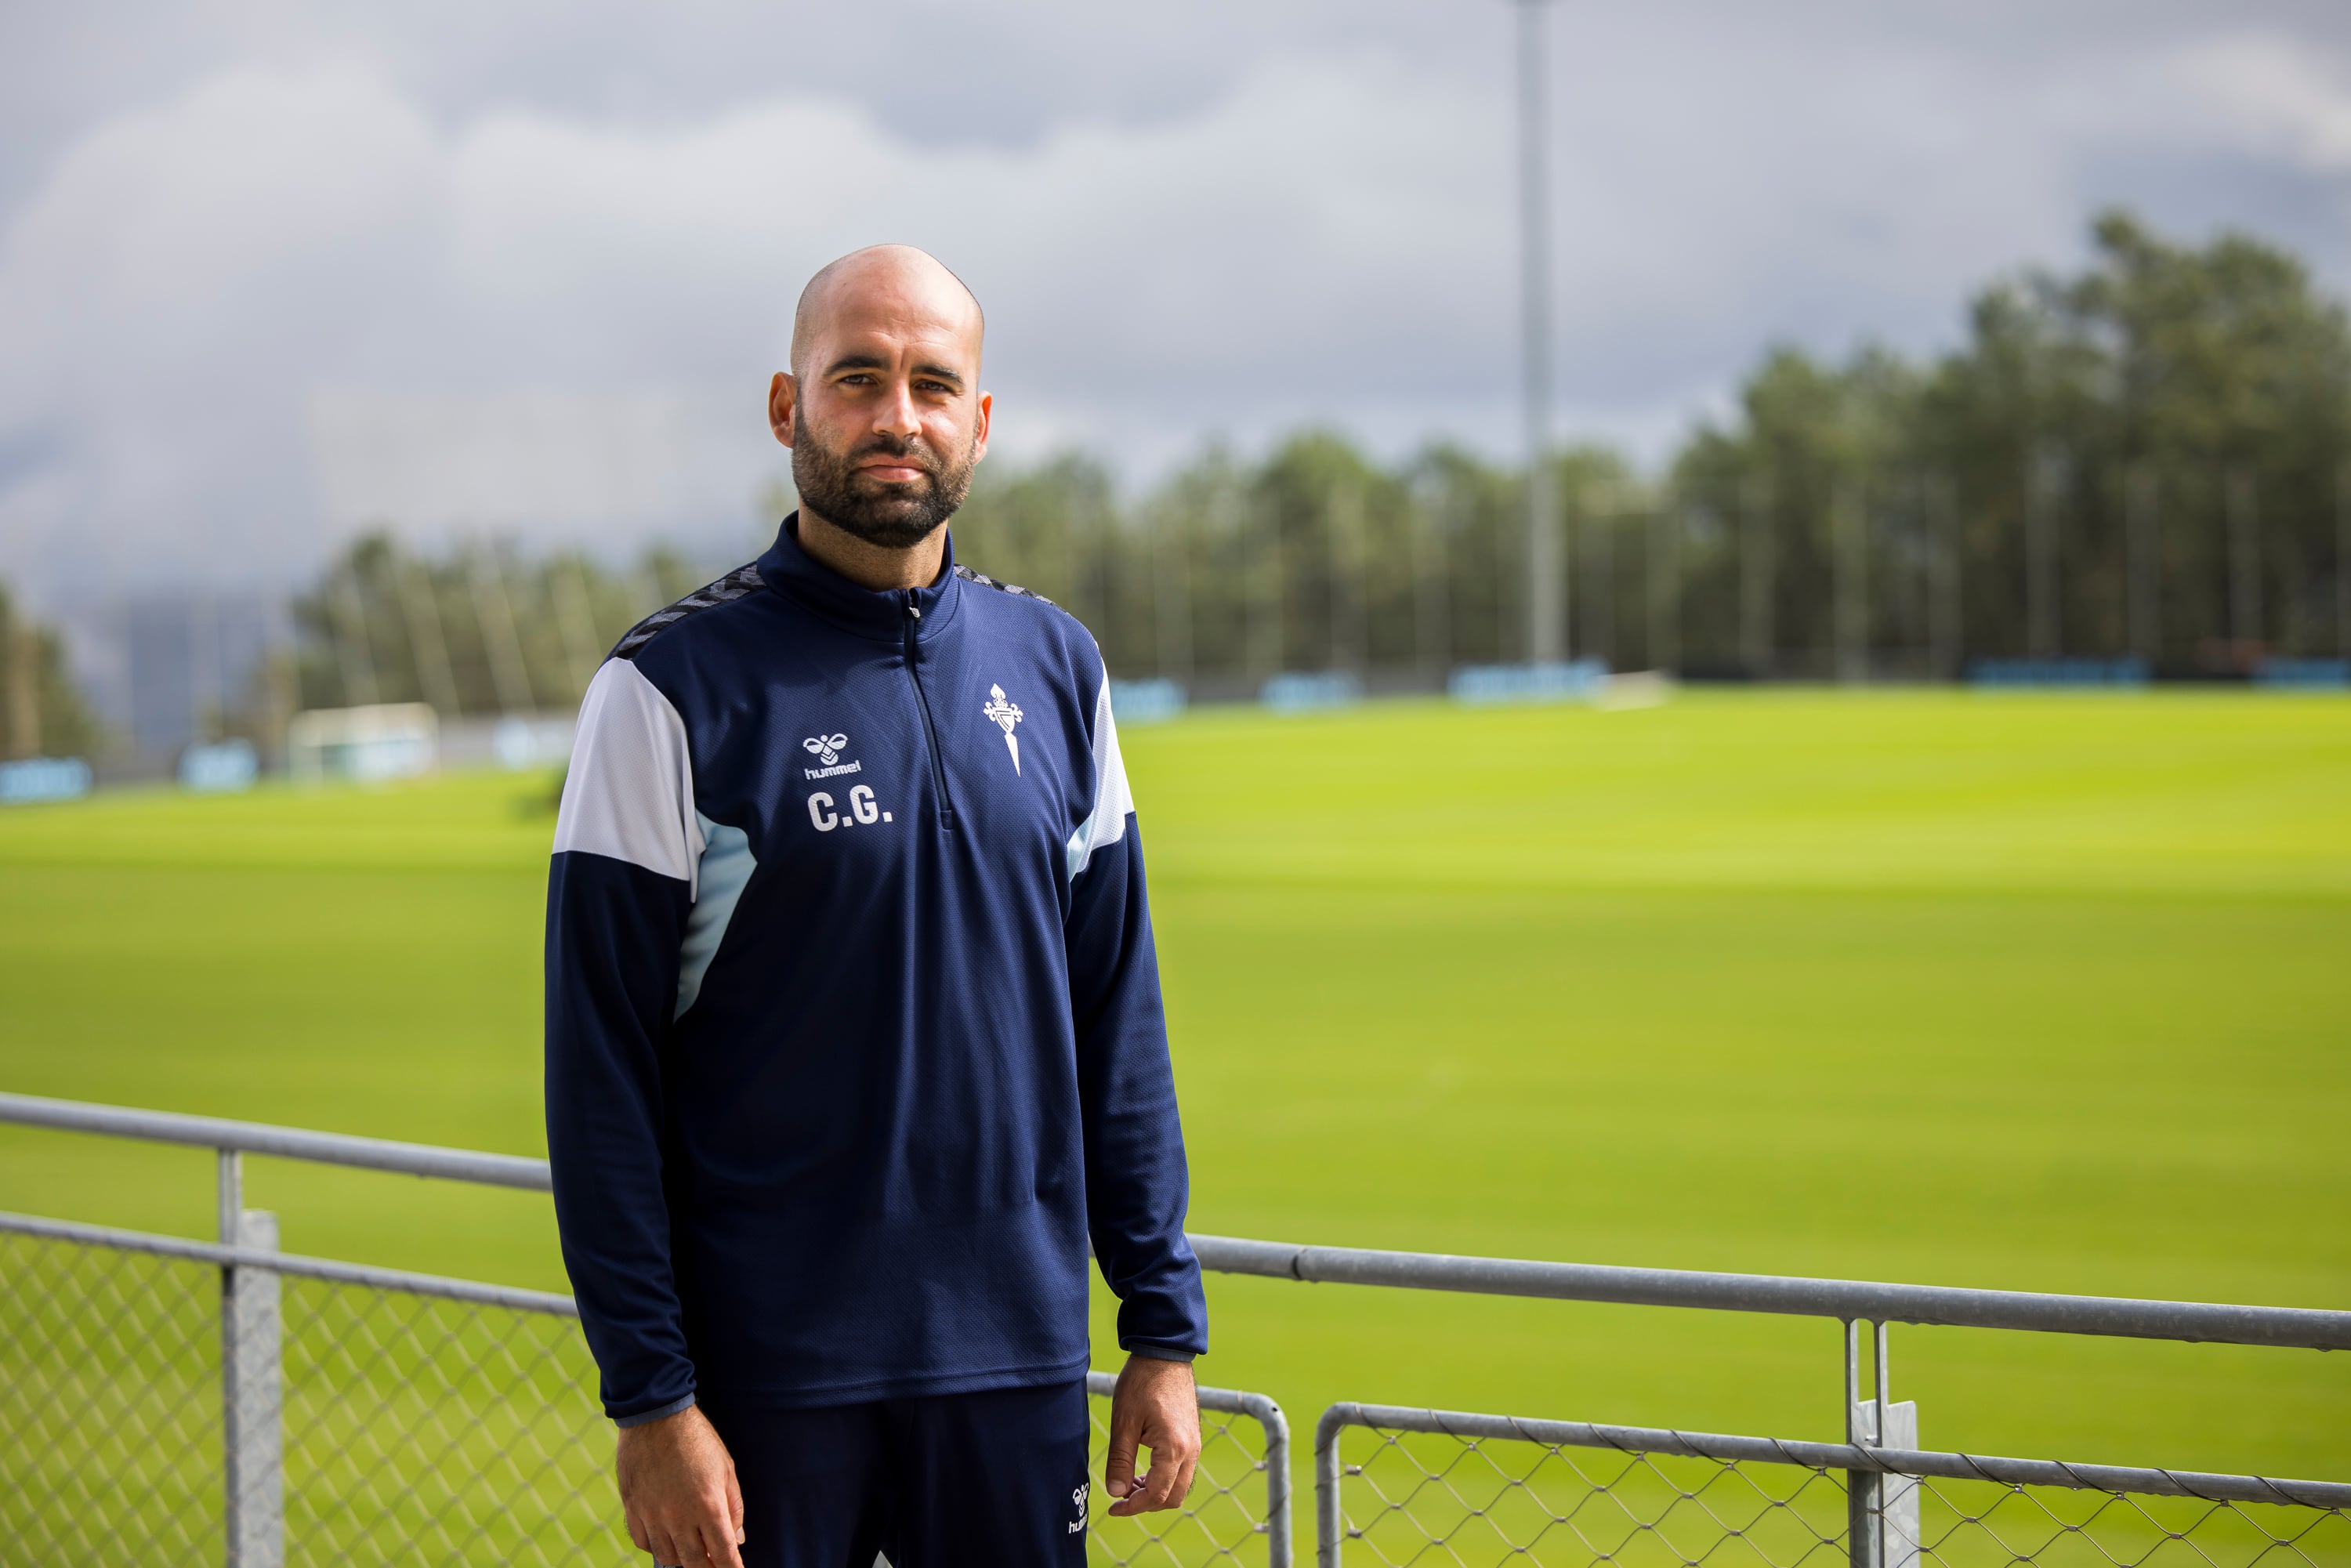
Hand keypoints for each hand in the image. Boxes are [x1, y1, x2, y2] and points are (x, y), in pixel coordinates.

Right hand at [615, 1404, 745, 1566]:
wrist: (657, 1416)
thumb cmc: (698, 1440)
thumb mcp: (727, 1469)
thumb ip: (734, 1507)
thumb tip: (736, 1540)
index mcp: (708, 1505)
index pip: (723, 1552)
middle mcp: (679, 1515)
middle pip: (694, 1562)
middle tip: (714, 1564)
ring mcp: (653, 1514)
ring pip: (668, 1556)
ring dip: (683, 1559)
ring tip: (692, 1550)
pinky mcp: (633, 1508)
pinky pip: (643, 1542)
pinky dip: (656, 1547)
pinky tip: (667, 1538)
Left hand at [1103, 1353, 1200, 1516]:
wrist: (1164, 1354)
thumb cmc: (1142, 1383)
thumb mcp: (1124, 1423)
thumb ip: (1121, 1461)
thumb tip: (1116, 1492)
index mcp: (1174, 1449)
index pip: (1156, 1495)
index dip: (1133, 1507)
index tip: (1113, 1507)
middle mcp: (1191, 1451)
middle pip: (1173, 1498)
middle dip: (1147, 1504)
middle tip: (1121, 1496)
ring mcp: (1195, 1444)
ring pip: (1180, 1486)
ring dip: (1156, 1492)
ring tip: (1130, 1481)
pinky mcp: (1194, 1438)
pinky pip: (1183, 1471)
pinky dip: (1165, 1479)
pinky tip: (1144, 1468)